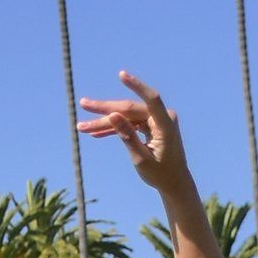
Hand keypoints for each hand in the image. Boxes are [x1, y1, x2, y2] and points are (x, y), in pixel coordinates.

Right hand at [78, 73, 191, 195]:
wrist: (174, 183)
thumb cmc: (161, 174)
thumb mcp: (141, 159)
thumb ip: (128, 137)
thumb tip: (112, 116)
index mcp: (165, 124)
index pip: (151, 99)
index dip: (136, 85)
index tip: (121, 74)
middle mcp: (161, 117)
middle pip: (129, 109)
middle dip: (104, 110)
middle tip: (83, 104)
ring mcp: (155, 120)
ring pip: (125, 117)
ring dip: (104, 122)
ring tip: (83, 126)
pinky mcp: (149, 125)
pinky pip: (129, 123)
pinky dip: (114, 129)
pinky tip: (96, 133)